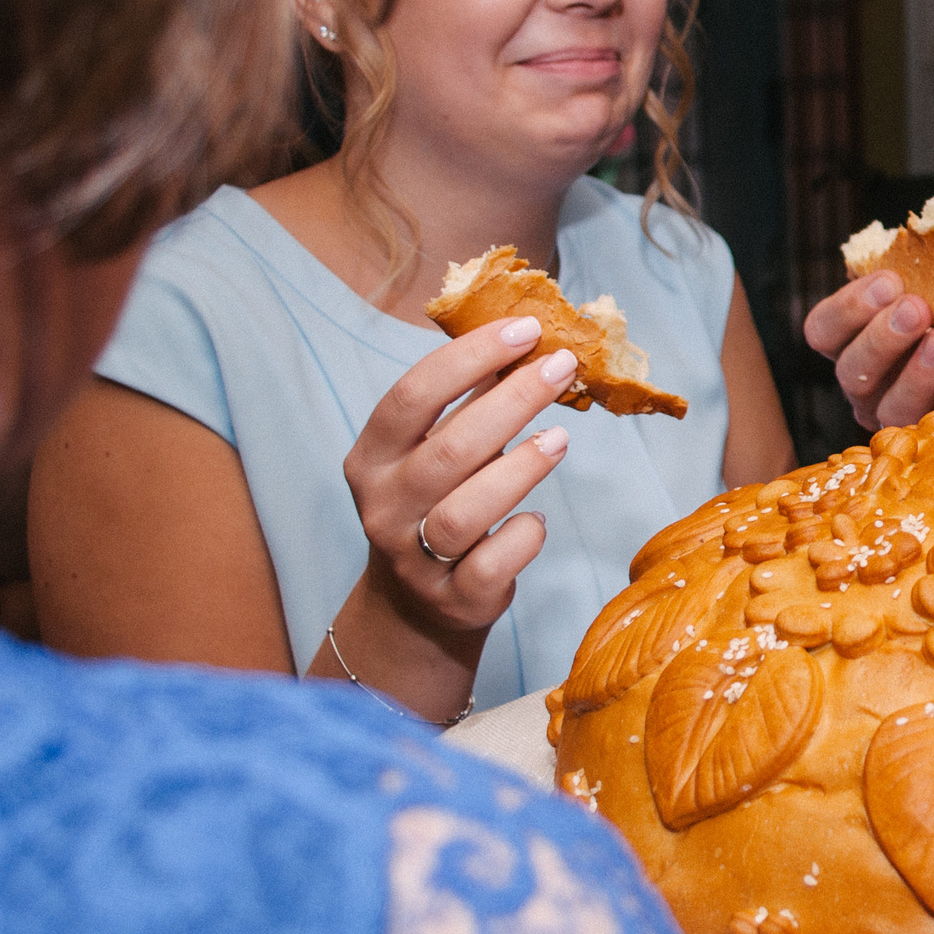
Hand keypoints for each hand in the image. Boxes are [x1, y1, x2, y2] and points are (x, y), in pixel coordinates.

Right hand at [344, 314, 573, 644]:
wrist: (416, 604)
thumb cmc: (436, 503)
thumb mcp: (433, 450)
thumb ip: (469, 402)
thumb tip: (528, 340)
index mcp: (373, 457)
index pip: (412, 395)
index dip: (470, 357)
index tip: (524, 328)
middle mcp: (383, 505)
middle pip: (448, 449)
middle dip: (513, 401)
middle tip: (561, 368)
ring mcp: (414, 556)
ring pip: (465, 511)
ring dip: (521, 468)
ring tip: (561, 438)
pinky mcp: (452, 597)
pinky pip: (490, 565)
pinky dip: (522, 537)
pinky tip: (536, 518)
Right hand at [802, 272, 933, 431]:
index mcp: (861, 339)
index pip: (825, 329)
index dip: (848, 307)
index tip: (890, 281)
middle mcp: (870, 384)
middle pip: (850, 370)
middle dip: (881, 336)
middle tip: (916, 308)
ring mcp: (902, 418)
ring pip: (888, 405)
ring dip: (915, 372)